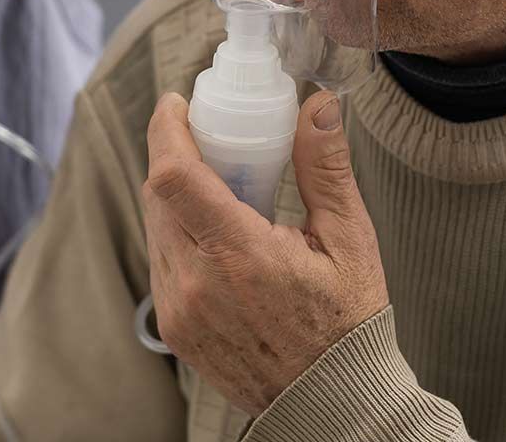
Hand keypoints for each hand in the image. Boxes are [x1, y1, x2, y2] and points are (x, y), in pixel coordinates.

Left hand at [143, 89, 388, 412]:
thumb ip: (325, 168)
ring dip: (175, 195)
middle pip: (158, 194)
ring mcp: (179, 310)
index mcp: (241, 257)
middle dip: (177, 156)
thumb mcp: (349, 239)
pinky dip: (178, 233)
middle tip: (211, 138)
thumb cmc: (347, 322)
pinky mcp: (174, 328)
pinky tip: (215, 231)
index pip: (174, 177)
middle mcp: (196, 285)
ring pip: (155, 226)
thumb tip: (317, 104)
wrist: (330, 401)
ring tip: (220, 186)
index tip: (178, 105)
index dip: (167, 130)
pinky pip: (160, 260)